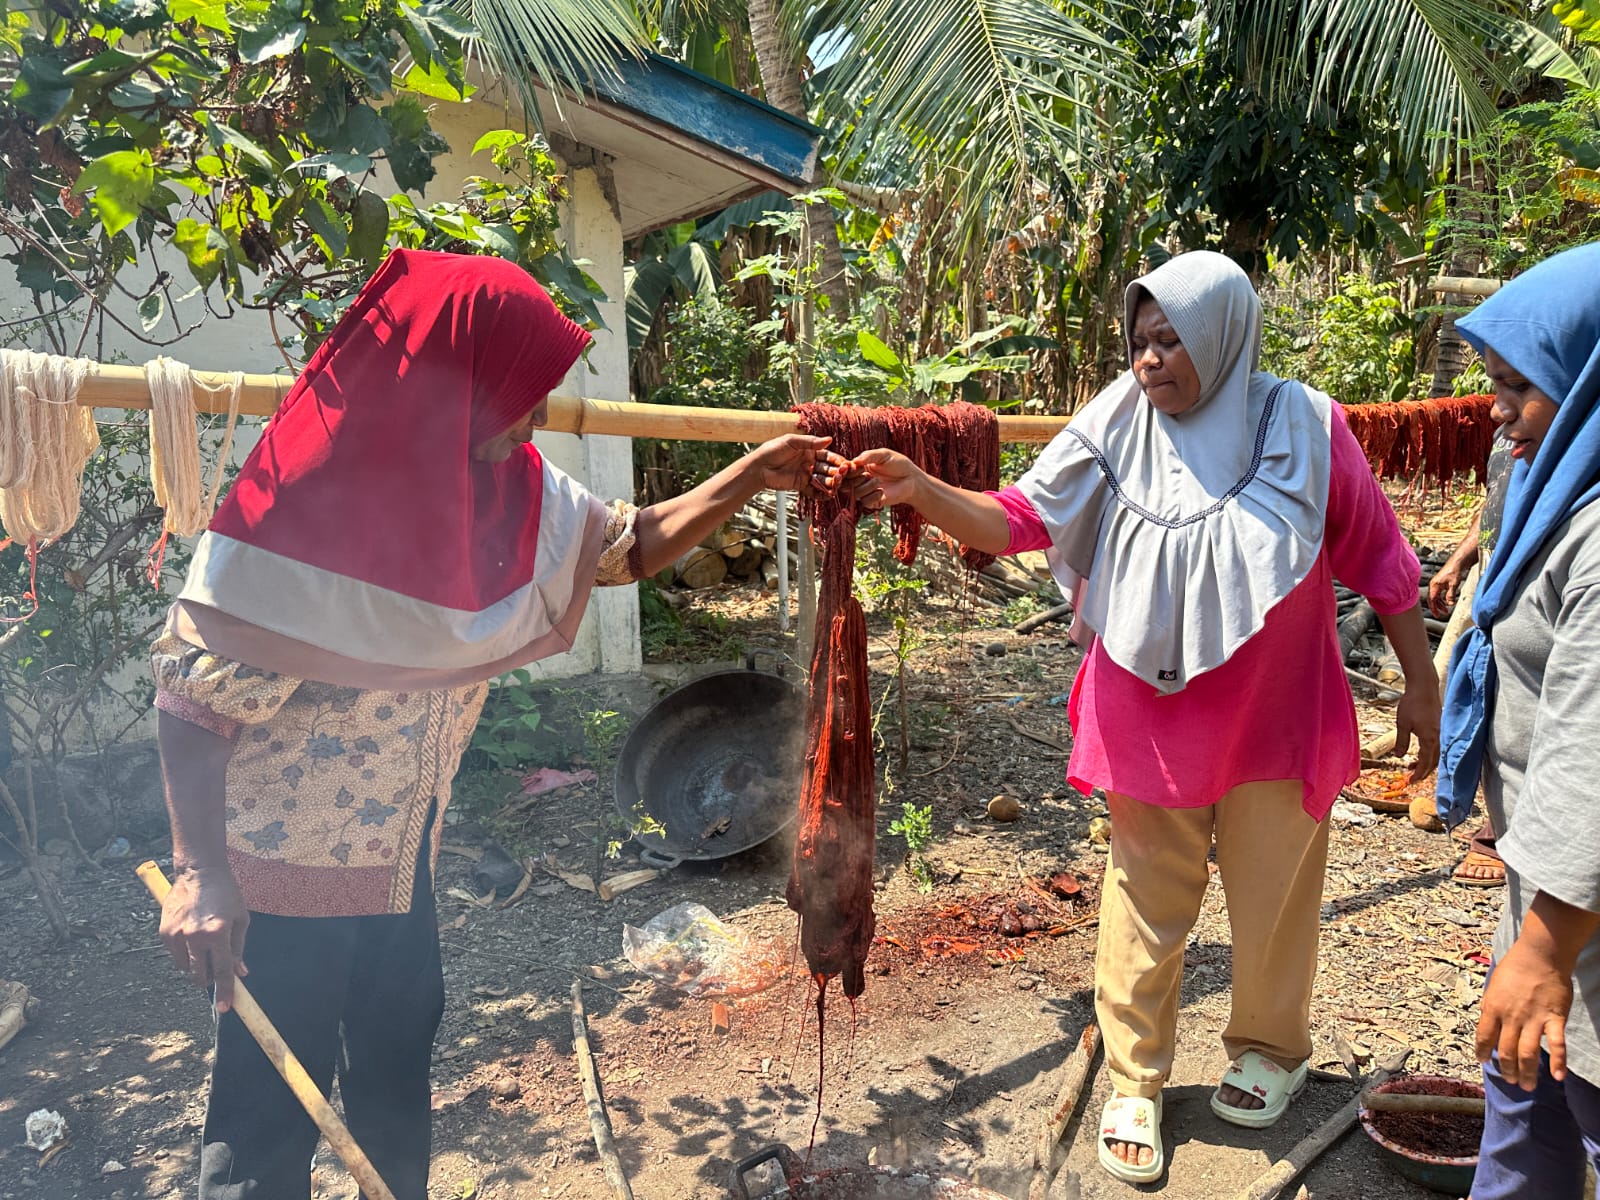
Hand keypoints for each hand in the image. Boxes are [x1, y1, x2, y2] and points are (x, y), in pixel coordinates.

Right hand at [159, 865, 249, 1012]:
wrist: (199, 872)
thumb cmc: (226, 894)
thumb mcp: (241, 919)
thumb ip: (238, 949)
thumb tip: (240, 974)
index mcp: (219, 932)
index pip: (223, 971)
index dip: (225, 992)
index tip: (225, 1008)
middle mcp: (196, 936)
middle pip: (201, 976)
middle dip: (209, 979)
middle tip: (216, 967)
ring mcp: (177, 935)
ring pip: (187, 968)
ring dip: (197, 963)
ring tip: (204, 941)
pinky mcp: (164, 933)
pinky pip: (175, 955)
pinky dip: (184, 952)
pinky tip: (191, 933)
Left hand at [748, 434, 845, 493]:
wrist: (759, 467)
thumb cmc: (772, 450)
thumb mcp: (791, 441)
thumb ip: (810, 442)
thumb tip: (829, 439)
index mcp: (809, 450)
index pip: (827, 455)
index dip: (837, 460)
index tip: (845, 464)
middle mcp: (810, 462)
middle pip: (827, 468)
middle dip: (836, 472)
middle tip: (842, 475)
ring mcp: (805, 474)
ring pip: (822, 480)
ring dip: (831, 483)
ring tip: (836, 485)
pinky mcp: (800, 485)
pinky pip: (813, 490)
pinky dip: (821, 494)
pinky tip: (828, 495)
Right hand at [850, 447, 926, 509]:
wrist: (912, 479)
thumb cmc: (899, 464)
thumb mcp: (883, 454)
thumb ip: (868, 456)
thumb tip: (853, 462)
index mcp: (860, 468)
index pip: (845, 470)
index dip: (844, 470)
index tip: (850, 467)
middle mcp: (861, 480)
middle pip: (845, 484)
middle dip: (854, 479)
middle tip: (866, 474)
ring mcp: (866, 492)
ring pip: (854, 493)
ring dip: (865, 487)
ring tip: (878, 481)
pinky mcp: (874, 502)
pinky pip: (865, 502)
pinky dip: (872, 496)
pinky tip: (881, 491)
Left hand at [1395, 679, 1441, 782]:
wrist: (1424, 687)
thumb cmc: (1412, 703)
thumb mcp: (1402, 724)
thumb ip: (1401, 742)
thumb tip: (1398, 756)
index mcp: (1430, 739)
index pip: (1426, 763)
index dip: (1419, 774)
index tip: (1411, 781)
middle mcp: (1439, 738)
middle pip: (1434, 762)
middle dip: (1423, 772)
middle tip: (1412, 778)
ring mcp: (1442, 733)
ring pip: (1437, 755)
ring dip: (1426, 763)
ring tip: (1412, 766)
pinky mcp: (1441, 728)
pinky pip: (1438, 746)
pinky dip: (1430, 753)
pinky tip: (1420, 753)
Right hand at [1428, 558, 1465, 617]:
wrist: (1457, 563)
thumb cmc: (1454, 571)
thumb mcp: (1453, 585)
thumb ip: (1451, 595)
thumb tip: (1450, 604)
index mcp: (1434, 585)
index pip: (1431, 600)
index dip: (1434, 608)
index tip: (1437, 614)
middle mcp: (1434, 585)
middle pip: (1432, 599)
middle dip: (1437, 607)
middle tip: (1442, 614)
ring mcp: (1437, 584)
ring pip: (1436, 596)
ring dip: (1440, 603)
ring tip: (1446, 608)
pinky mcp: (1440, 583)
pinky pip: (1439, 593)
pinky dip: (1442, 598)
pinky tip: (1447, 600)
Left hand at [1477, 934, 1573, 1088]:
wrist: (1540, 955)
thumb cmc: (1515, 967)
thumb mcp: (1493, 985)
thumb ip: (1490, 1005)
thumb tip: (1486, 1020)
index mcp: (1493, 1008)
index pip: (1484, 1037)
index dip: (1483, 1052)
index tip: (1484, 1062)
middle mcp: (1511, 1017)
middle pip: (1506, 1051)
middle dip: (1507, 1069)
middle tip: (1510, 1081)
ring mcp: (1534, 1019)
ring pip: (1528, 1053)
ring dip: (1526, 1073)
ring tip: (1526, 1086)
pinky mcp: (1554, 1018)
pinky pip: (1557, 1044)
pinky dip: (1558, 1062)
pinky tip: (1558, 1077)